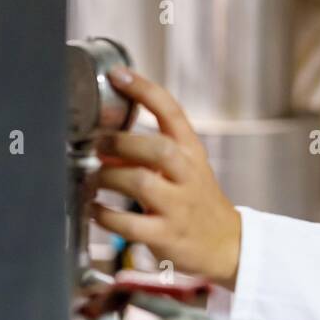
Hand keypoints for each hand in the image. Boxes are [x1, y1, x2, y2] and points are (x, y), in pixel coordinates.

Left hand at [92, 67, 241, 290]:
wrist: (225, 244)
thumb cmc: (196, 201)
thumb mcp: (184, 168)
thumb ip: (146, 154)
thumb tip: (102, 146)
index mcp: (192, 152)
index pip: (172, 112)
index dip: (144, 90)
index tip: (118, 74)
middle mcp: (188, 175)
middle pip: (157, 148)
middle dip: (121, 143)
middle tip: (98, 144)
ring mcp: (179, 206)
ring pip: (140, 183)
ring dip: (108, 178)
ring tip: (94, 180)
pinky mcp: (166, 235)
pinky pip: (128, 223)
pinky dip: (104, 215)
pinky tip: (95, 210)